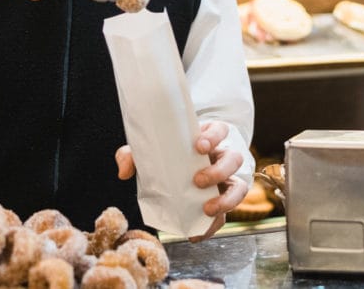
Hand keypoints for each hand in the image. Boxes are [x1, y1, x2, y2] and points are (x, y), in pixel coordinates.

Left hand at [113, 121, 247, 242]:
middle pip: (235, 158)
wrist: (176, 169)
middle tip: (198, 180)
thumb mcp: (150, 151)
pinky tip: (197, 234)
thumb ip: (133, 155)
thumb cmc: (167, 155)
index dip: (214, 136)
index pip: (220, 130)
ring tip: (207, 209)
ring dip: (227, 199)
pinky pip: (227, 214)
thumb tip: (123, 172)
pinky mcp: (222, 201)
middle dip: (219, 170)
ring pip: (240, 187)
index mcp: (208, 138)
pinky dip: (214, 226)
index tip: (199, 145)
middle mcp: (222, 157)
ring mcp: (226, 180)